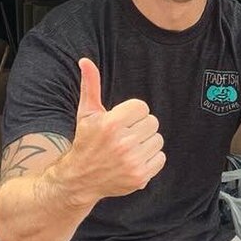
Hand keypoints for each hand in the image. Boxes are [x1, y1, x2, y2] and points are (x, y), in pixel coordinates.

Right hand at [70, 58, 164, 198]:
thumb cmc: (85, 142)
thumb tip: (86, 61)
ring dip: (146, 142)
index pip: (142, 107)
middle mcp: (123, 143)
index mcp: (111, 124)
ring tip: (129, 148)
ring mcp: (132, 161)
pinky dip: (151, 158)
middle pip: (152, 122)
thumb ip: (90, 85)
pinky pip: (161, 157)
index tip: (120, 122)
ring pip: (158, 140)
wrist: (80, 179)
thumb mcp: (86, 113)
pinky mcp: (140, 177)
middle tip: (125, 135)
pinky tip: (135, 160)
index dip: (132, 113)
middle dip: (140, 127)